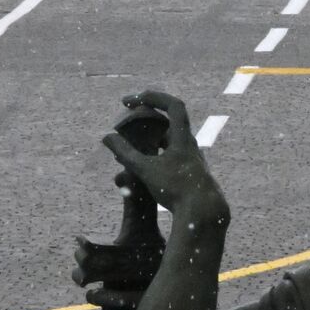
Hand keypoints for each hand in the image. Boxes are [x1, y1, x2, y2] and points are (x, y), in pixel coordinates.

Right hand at [101, 91, 228, 220]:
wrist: (203, 213)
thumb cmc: (176, 189)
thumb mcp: (146, 170)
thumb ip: (126, 153)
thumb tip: (106, 137)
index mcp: (183, 138)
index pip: (173, 105)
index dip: (153, 97)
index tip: (130, 100)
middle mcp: (189, 144)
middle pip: (169, 120)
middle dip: (147, 114)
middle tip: (128, 113)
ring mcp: (190, 157)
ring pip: (168, 138)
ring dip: (149, 135)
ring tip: (129, 140)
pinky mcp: (188, 171)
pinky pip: (169, 154)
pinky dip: (153, 153)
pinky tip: (141, 163)